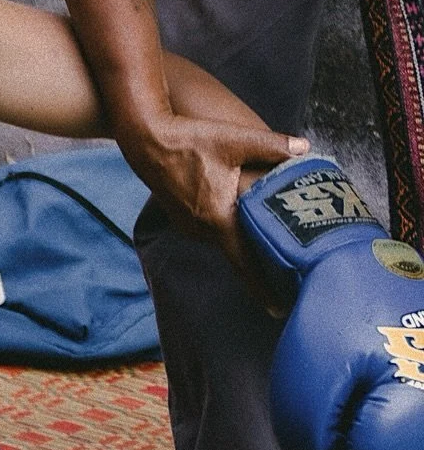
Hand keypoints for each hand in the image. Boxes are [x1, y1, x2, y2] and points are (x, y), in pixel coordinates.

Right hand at [123, 113, 309, 271]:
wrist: (145, 139)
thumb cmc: (189, 140)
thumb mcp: (236, 140)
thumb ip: (274, 146)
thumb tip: (305, 148)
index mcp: (218, 218)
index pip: (245, 263)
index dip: (263, 288)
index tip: (278, 310)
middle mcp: (202, 229)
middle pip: (239, 251)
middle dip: (261, 258)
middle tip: (289, 267)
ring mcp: (189, 226)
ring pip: (225, 238)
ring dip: (243, 237)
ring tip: (266, 234)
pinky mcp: (182, 218)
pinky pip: (212, 229)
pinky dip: (227, 226)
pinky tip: (236, 211)